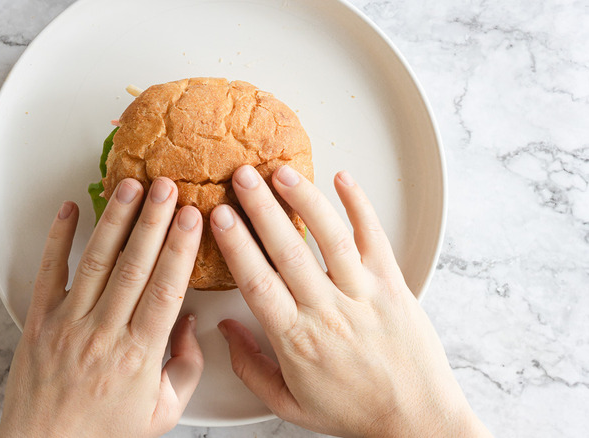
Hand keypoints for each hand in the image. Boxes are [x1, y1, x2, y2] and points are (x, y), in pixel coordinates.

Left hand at [0, 178, 203, 437]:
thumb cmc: (105, 434)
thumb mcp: (162, 413)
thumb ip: (185, 367)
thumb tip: (190, 322)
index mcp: (139, 355)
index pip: (165, 289)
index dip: (180, 249)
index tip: (193, 218)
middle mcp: (104, 333)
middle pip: (134, 266)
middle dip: (154, 220)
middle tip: (167, 185)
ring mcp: (68, 324)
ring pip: (97, 262)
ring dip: (115, 220)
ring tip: (130, 185)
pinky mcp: (38, 321)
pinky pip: (49, 272)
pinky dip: (58, 238)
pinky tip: (70, 209)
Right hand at [211, 165, 490, 436]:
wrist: (417, 420)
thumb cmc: (353, 412)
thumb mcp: (288, 403)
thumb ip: (249, 367)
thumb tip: (224, 329)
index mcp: (297, 340)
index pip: (258, 283)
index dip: (237, 246)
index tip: (219, 216)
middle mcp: (329, 312)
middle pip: (289, 250)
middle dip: (262, 208)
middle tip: (242, 176)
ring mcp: (364, 295)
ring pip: (331, 238)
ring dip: (305, 199)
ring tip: (281, 171)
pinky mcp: (393, 285)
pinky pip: (375, 238)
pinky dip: (360, 206)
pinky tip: (342, 179)